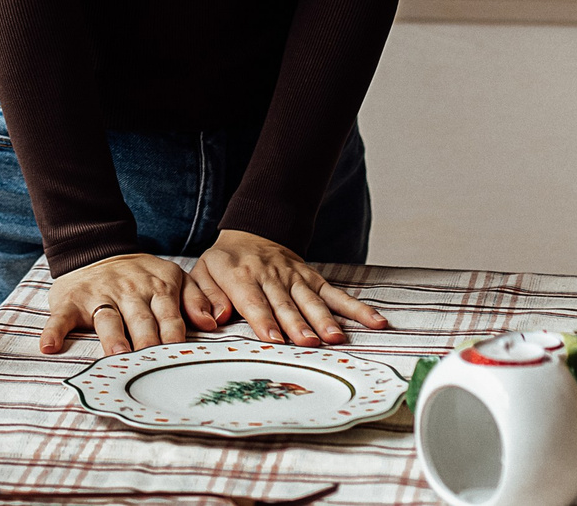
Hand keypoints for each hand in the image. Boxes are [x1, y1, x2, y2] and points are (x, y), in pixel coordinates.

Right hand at [42, 253, 191, 354]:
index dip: (174, 336)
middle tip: (151, 363)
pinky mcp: (71, 300)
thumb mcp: (173, 277)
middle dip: (147, 341)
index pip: (169, 315)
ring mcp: (99, 295)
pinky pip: (61, 317)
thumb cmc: (141, 276)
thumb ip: (195, 298)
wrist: (95, 249)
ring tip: (117, 355)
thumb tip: (211, 323)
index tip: (180, 357)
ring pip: (107, 319)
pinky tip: (49, 347)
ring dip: (112, 337)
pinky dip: (54, 331)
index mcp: (157, 288)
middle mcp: (129, 292)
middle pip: (140, 320)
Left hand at [186, 230, 387, 346]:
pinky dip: (356, 308)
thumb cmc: (225, 262)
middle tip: (308, 343)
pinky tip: (375, 321)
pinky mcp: (313, 279)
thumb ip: (204, 297)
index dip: (263, 319)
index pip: (253, 300)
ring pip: (312, 300)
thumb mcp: (202, 273)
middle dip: (297, 324)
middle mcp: (271, 276)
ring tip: (336, 338)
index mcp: (241, 275)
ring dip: (325, 319)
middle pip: (285, 303)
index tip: (272, 338)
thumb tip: (213, 319)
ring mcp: (295, 277)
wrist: (251, 232)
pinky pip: (336, 294)